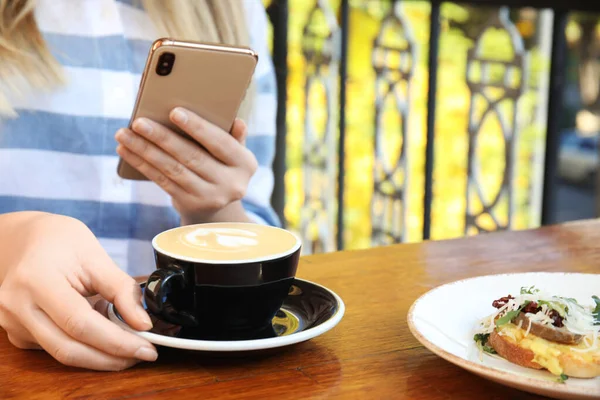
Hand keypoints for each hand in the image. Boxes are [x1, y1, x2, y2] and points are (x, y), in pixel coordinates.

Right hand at [0, 213, 156, 370]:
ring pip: (62, 354)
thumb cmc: (60, 241)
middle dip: (111, 358)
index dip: (116, 341)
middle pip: (68, 348)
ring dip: (100, 355)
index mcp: (36, 280)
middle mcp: (17, 306)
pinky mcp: (17, 334)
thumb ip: (122, 289)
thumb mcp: (96, 256)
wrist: (22, 240)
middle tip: (143, 353)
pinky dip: (85, 346)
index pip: (80, 323)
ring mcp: (13, 323)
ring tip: (127, 340)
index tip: (146, 347)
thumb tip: (143, 323)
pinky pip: (55, 349)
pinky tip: (100, 331)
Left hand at [115, 108, 258, 224]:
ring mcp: (210, 197)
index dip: (198, 128)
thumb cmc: (223, 166)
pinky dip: (142, 164)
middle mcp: (231, 184)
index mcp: (245, 164)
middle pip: (191, 157)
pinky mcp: (189, 205)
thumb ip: (234, 137)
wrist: (218, 208)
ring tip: (124, 134)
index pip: (220, 143)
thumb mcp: (234, 153)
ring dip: (145, 151)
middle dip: (162, 138)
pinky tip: (126, 151)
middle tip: (139, 122)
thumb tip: (237, 121)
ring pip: (172, 170)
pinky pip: (162, 181)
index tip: (174, 112)